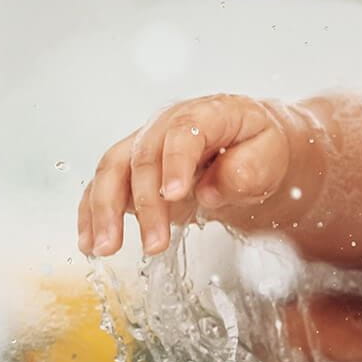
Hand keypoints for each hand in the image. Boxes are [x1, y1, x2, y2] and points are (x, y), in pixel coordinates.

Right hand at [78, 94, 297, 256]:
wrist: (253, 148)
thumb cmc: (262, 149)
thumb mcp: (272, 155)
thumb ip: (248, 169)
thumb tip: (210, 190)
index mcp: (206, 113)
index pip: (183, 132)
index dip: (175, 163)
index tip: (176, 196)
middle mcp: (166, 125)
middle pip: (142, 156)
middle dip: (144, 203)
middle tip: (153, 245)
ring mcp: (144, 145)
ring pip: (112, 169)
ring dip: (104, 210)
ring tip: (104, 248)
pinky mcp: (131, 170)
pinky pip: (103, 187)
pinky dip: (91, 214)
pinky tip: (89, 242)